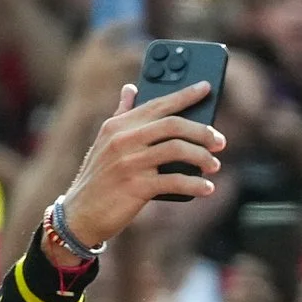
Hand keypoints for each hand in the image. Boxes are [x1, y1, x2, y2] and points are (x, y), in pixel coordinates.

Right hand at [56, 82, 226, 248]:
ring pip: (177, 149)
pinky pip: (174, 181)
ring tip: (214, 166)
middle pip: (173, 125)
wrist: (81, 213)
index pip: (157, 103)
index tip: (206, 87)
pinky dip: (195, 184)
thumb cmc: (100, 177)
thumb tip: (130, 88)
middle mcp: (123, 139)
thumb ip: (121, 114)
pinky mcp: (136, 187)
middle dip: (202, 131)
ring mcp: (129, 162)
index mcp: (117, 125)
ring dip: (203, 157)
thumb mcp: (105, 142)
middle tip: (220, 141)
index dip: (184, 95)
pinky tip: (207, 188)